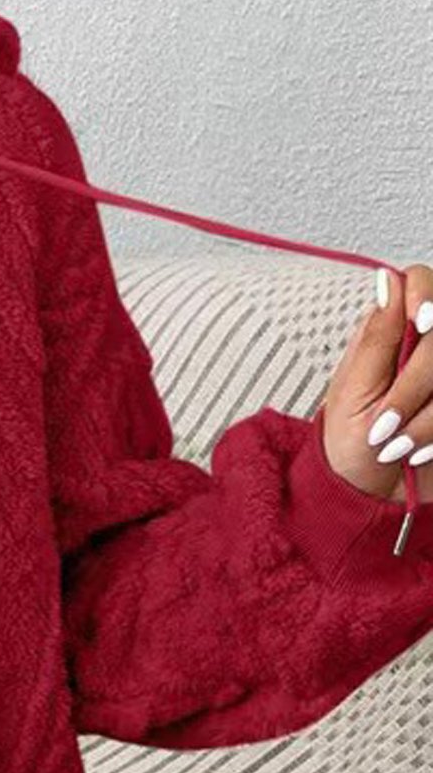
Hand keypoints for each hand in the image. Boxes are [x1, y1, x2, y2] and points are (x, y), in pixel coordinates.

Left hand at [320, 262, 432, 503]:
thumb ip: (377, 337)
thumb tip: (388, 277)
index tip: (421, 324)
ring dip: (426, 419)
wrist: (364, 496)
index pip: (423, 281)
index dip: (428, 296)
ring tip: (394, 447)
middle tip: (381, 426)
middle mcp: (426, 346)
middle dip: (413, 387)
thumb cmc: (348, 444)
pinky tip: (418, 454)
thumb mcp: (352, 392)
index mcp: (392, 331)